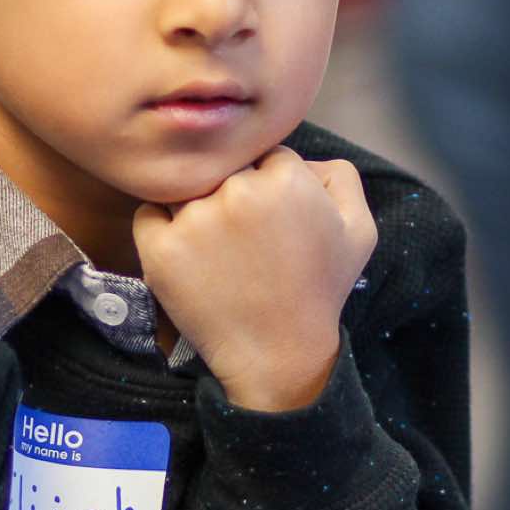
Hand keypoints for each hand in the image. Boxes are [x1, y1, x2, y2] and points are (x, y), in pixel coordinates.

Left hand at [133, 148, 374, 410]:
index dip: (271, 185)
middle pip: (227, 169)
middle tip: (245, 240)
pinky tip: (188, 255)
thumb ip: (341, 176)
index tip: (273, 221)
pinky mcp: (160, 248)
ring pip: (189, 188)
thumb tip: (304, 154)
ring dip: (198, 208)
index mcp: (286, 179)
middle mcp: (238, 191)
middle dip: (234, 194)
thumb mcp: (360, 231)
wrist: (278, 354)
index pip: (267, 155)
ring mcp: (195, 219)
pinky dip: (161, 227)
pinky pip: (150, 214)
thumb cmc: (320, 292)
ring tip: (218, 251)